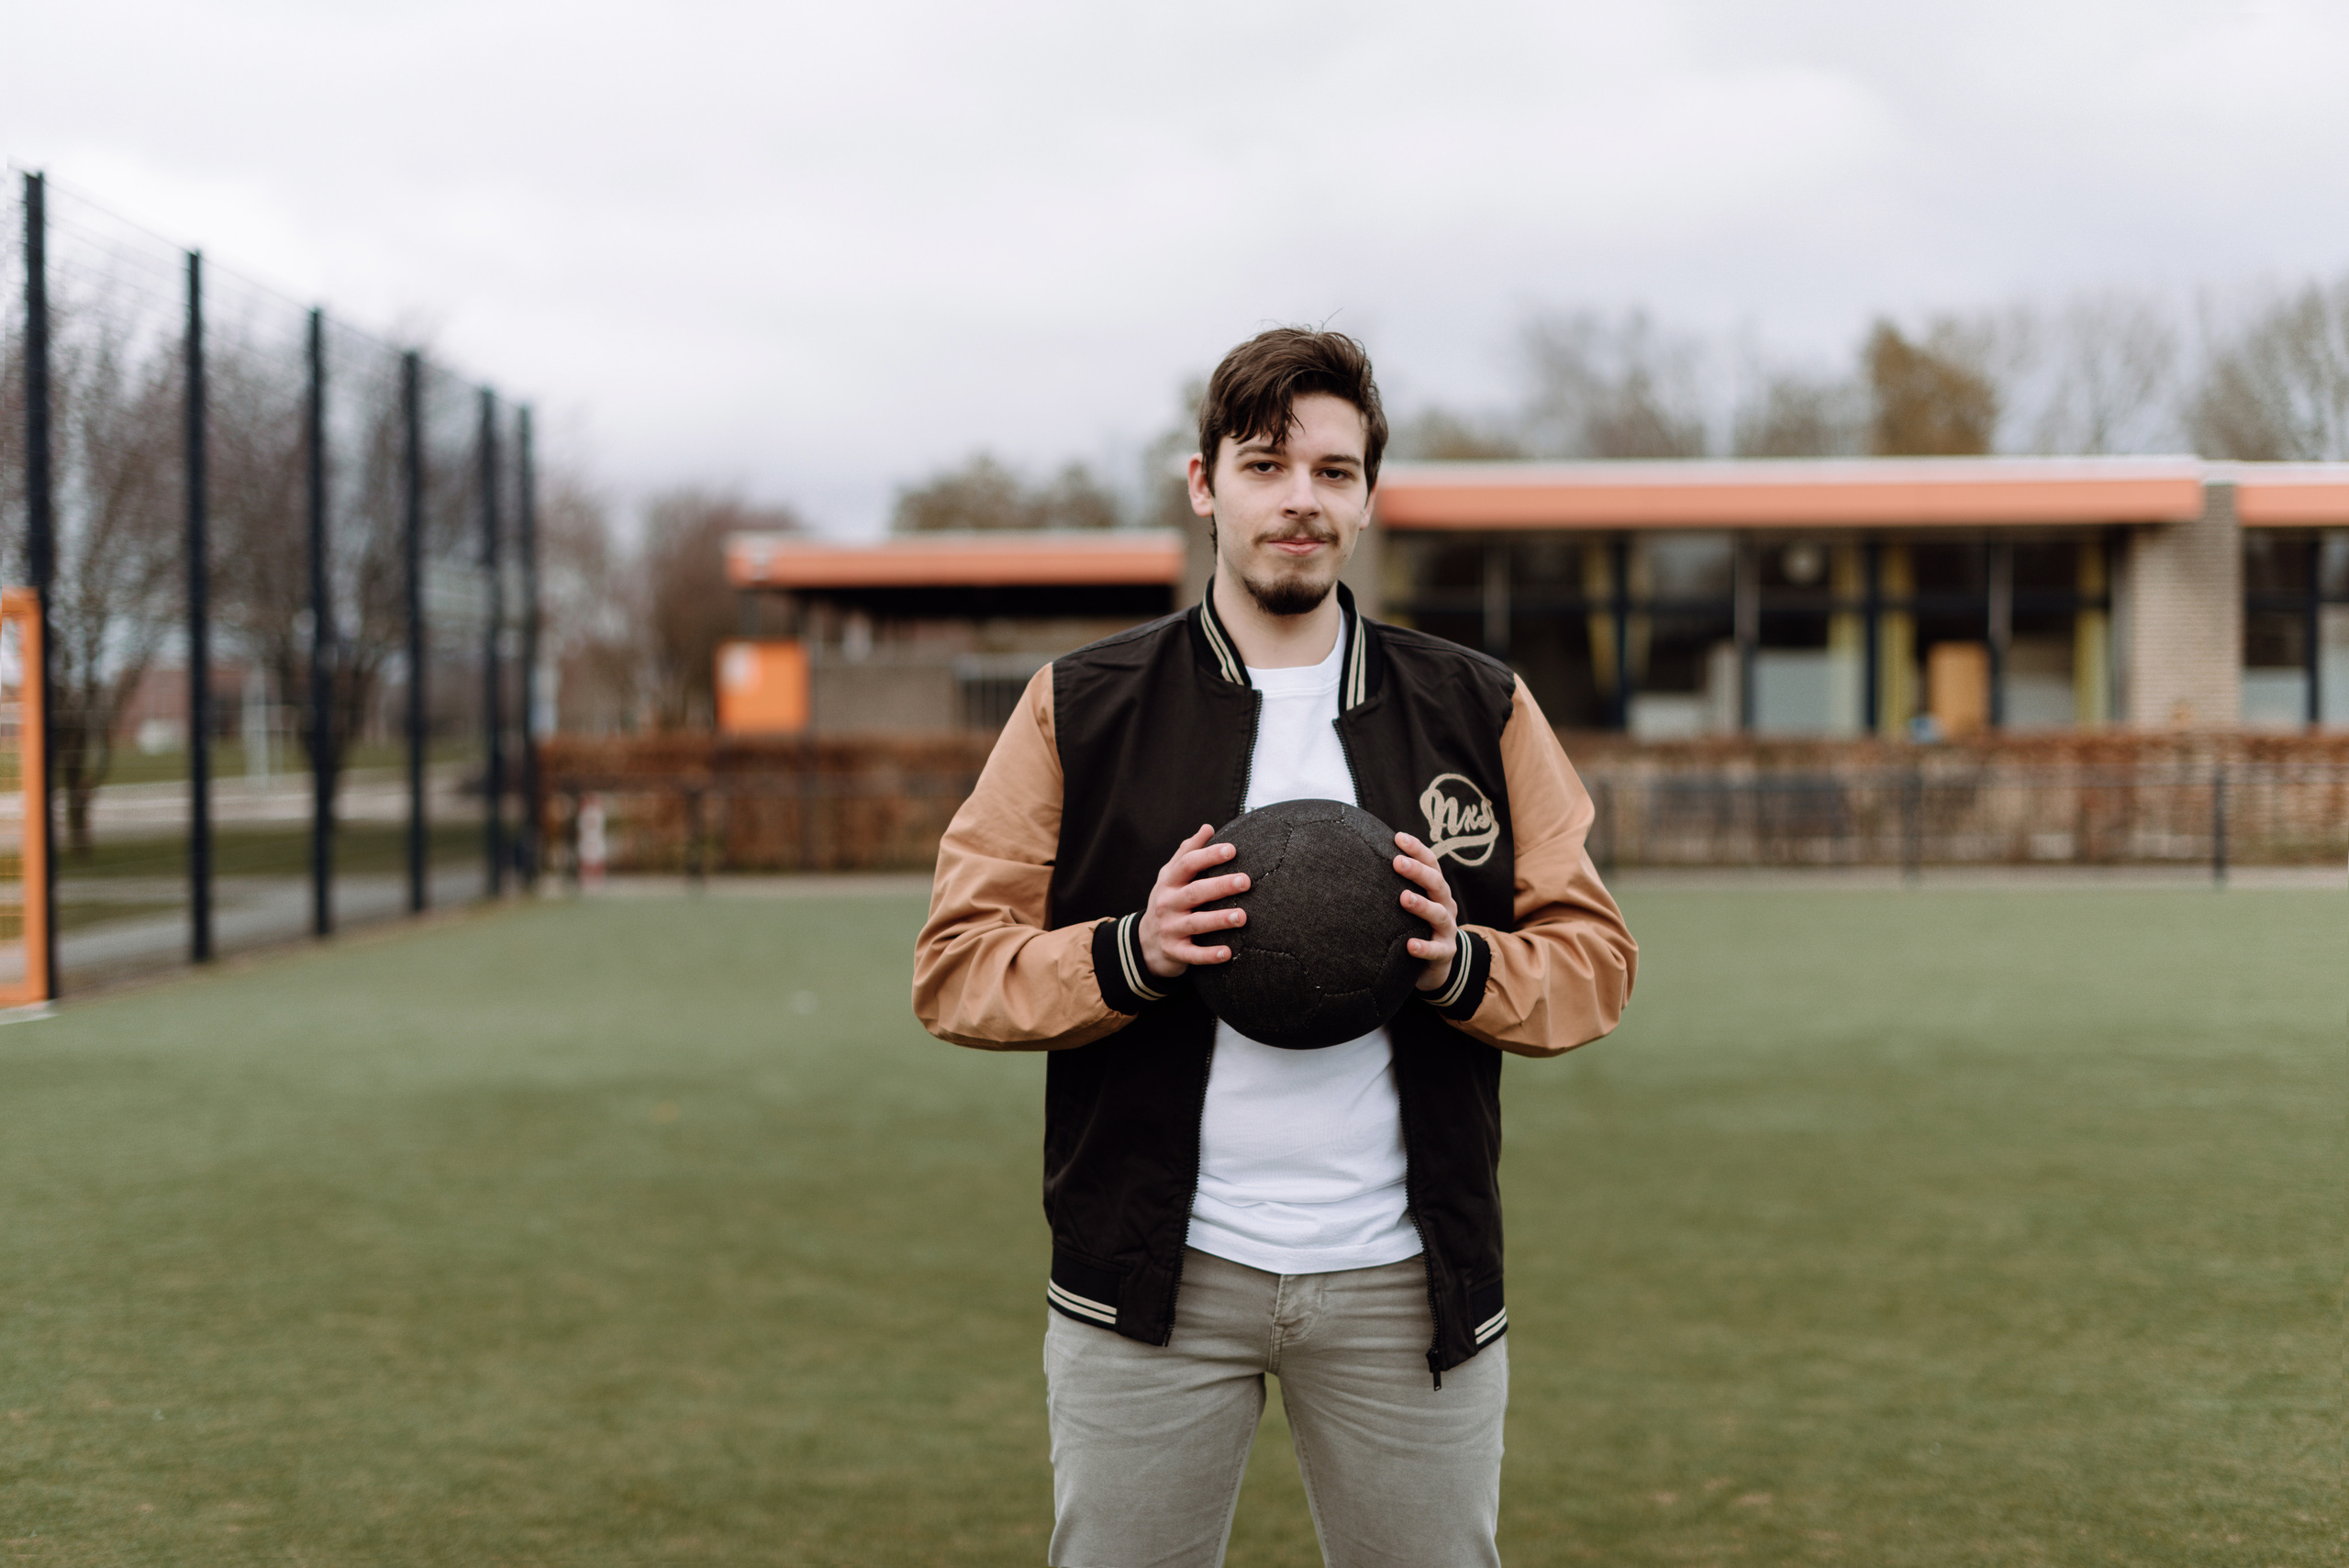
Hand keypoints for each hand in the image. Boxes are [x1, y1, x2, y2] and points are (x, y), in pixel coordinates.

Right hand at [1138, 825, 1250, 979]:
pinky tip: (1228, 953)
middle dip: (1220, 886)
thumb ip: (1187, 852)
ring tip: (1242, 916)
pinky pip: (1193, 955)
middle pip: (1195, 892)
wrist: (1144, 942)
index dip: (1209, 855)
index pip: (1187, 864)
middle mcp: (1167, 903)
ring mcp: (1170, 929)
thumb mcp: (1170, 876)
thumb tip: (1208, 827)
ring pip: (1196, 923)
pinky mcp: (1174, 951)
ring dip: (1219, 919)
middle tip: (1246, 881)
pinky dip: (1209, 955)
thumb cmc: (1167, 902)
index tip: (1232, 850)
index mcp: (1169, 882)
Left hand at [1393, 832, 1460, 992]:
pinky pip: (1437, 950)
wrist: (1436, 964)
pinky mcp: (1446, 953)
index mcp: (1436, 890)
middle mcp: (1445, 905)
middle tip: (1397, 862)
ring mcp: (1448, 929)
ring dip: (1422, 905)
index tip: (1398, 838)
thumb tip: (1363, 858)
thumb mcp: (1411, 904)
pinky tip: (1410, 945)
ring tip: (1404, 898)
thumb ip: (1395, 884)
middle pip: (1436, 884)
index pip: (1431, 864)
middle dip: (1418, 871)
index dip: (1417, 850)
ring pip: (1439, 914)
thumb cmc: (1416, 926)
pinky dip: (1424, 947)